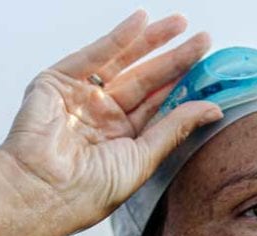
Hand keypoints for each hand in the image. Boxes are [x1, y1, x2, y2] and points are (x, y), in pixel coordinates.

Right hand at [0, 10, 221, 232]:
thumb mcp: (143, 158)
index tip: (207, 68)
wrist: (44, 191)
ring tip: (180, 25)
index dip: (181, 86)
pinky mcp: (58, 83)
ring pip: (123, 64)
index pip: (156, 106)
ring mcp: (79, 98)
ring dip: (151, 42)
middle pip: (145, 81)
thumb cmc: (87, 191)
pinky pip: (94, 55)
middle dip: (173, 60)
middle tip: (203, 41)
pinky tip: (142, 22)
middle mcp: (101, 118)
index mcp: (120, 142)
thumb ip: (175, 128)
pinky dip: (118, 38)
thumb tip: (212, 109)